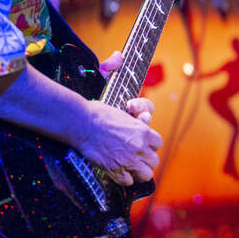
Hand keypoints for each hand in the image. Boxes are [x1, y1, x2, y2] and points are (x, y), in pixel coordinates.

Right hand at [76, 51, 160, 185]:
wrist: (80, 123)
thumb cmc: (98, 110)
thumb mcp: (117, 99)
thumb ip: (122, 82)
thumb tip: (118, 55)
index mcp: (143, 131)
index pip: (158, 142)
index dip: (150, 142)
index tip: (142, 140)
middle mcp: (138, 147)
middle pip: (154, 160)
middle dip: (146, 158)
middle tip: (136, 155)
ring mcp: (127, 160)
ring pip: (145, 174)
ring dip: (138, 171)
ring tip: (131, 166)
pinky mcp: (114, 170)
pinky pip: (127, 181)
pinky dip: (124, 178)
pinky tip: (118, 171)